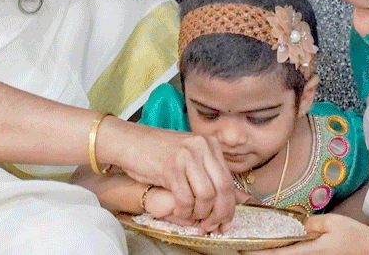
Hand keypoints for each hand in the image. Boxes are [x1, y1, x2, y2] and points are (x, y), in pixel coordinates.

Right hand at [106, 121, 235, 231]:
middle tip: (211, 226)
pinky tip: (179, 210)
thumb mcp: (190, 158)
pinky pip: (185, 198)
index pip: (229, 180)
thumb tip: (239, 198)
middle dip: (219, 213)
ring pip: (206, 196)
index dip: (229, 205)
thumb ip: (210, 174)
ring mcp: (187, 156)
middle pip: (223, 189)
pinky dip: (184, 210)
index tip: (225, 221)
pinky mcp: (171, 167)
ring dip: (200, 213)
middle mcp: (202, 147)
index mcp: (210, 144)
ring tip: (192, 217)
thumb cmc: (158, 152)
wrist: (129, 141)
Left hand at [243, 214, 368, 254]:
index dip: (259, 252)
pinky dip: (287, 252)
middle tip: (246, 247)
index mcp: (311, 251)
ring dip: (275, 253)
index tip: (243, 249)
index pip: (278, 254)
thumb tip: (296, 225)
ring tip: (258, 247)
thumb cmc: (356, 237)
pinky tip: (280, 247)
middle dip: (263, 253)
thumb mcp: (332, 222)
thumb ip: (310, 223)